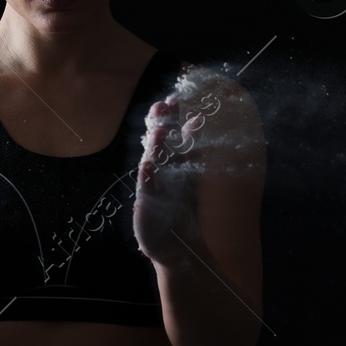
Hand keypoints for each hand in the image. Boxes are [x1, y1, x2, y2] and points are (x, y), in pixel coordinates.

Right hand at [133, 94, 206, 264]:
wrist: (176, 245)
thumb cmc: (179, 207)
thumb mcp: (187, 174)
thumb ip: (190, 146)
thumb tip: (198, 118)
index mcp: (169, 162)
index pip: (168, 134)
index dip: (170, 118)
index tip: (174, 99)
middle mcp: (158, 172)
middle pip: (158, 144)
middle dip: (159, 126)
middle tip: (161, 107)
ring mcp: (150, 188)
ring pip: (152, 164)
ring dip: (155, 149)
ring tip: (159, 132)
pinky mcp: (146, 206)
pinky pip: (147, 191)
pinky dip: (147, 178)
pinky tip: (148, 166)